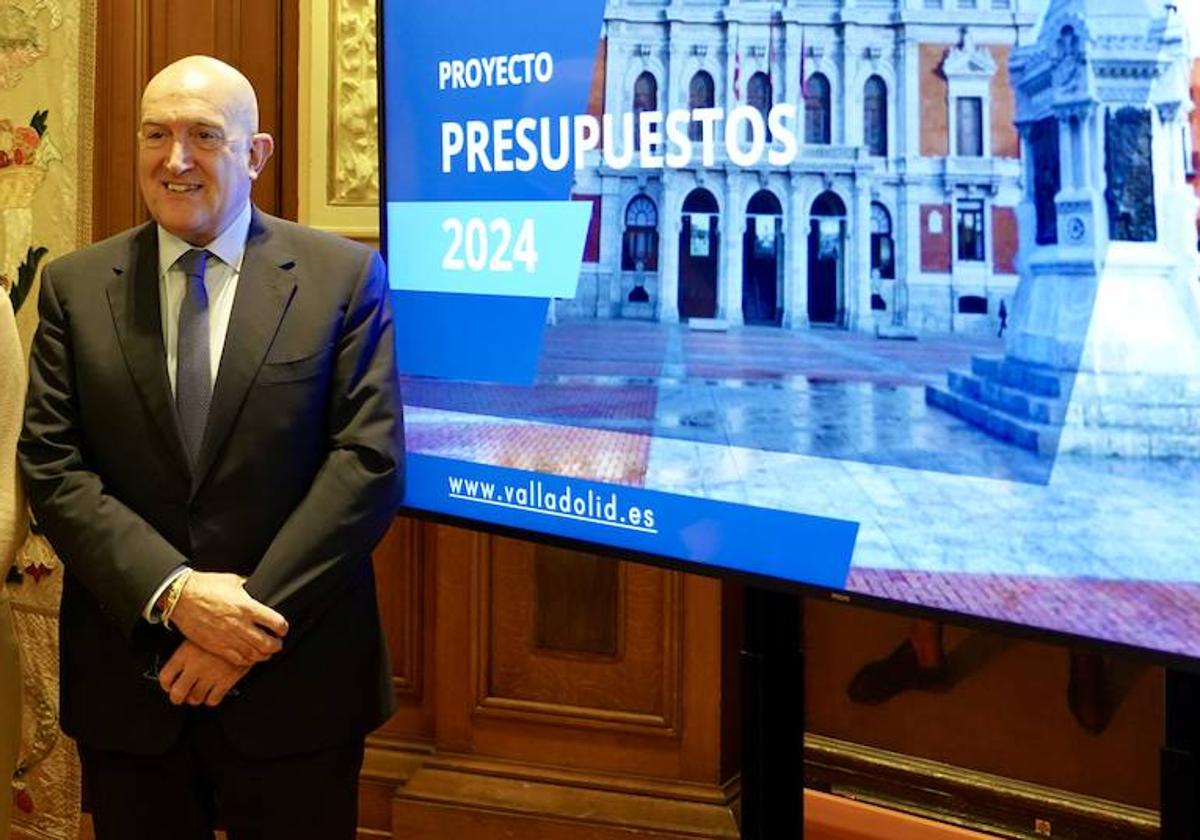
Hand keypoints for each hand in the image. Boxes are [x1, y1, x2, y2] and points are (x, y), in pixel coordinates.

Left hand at [158, 639, 249, 706]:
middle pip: (177, 693)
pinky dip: (211, 699)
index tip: (170, 685)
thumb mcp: (200, 634)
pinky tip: (213, 693)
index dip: (166, 685)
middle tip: (180, 696)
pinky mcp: (225, 681)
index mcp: (185, 653)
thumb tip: (180, 663)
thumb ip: (188, 650)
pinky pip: (213, 700)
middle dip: (177, 698)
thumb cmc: (224, 630)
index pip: (165, 677)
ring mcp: (210, 675)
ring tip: (198, 693)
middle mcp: (195, 667)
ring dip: (195, 698)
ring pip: (195, 698)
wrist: (249, 631)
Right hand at [168, 571, 288, 666]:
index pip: (276, 622)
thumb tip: (257, 586)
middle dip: (276, 645)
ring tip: (266, 652)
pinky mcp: (216, 646)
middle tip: (277, 643)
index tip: (282, 628)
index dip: (283, 628)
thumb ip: (248, 586)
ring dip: (263, 655)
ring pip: (254, 654)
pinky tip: (250, 657)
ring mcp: (228, 637)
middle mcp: (240, 624)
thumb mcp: (233, 581)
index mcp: (247, 607)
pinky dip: (247, 661)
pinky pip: (237, 659)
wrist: (181, 597)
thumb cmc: (206, 586)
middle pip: (267, 643)